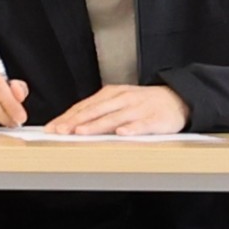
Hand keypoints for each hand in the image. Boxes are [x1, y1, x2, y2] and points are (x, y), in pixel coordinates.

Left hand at [47, 83, 188, 136]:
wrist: (177, 98)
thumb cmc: (142, 104)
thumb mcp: (117, 102)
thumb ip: (97, 112)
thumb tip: (70, 125)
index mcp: (111, 94)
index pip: (84, 107)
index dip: (67, 118)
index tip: (51, 128)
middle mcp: (122, 99)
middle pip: (95, 111)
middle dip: (76, 121)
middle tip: (60, 131)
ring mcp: (139, 108)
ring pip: (115, 117)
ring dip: (97, 125)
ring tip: (82, 133)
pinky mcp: (155, 118)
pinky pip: (142, 124)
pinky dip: (132, 129)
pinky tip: (122, 134)